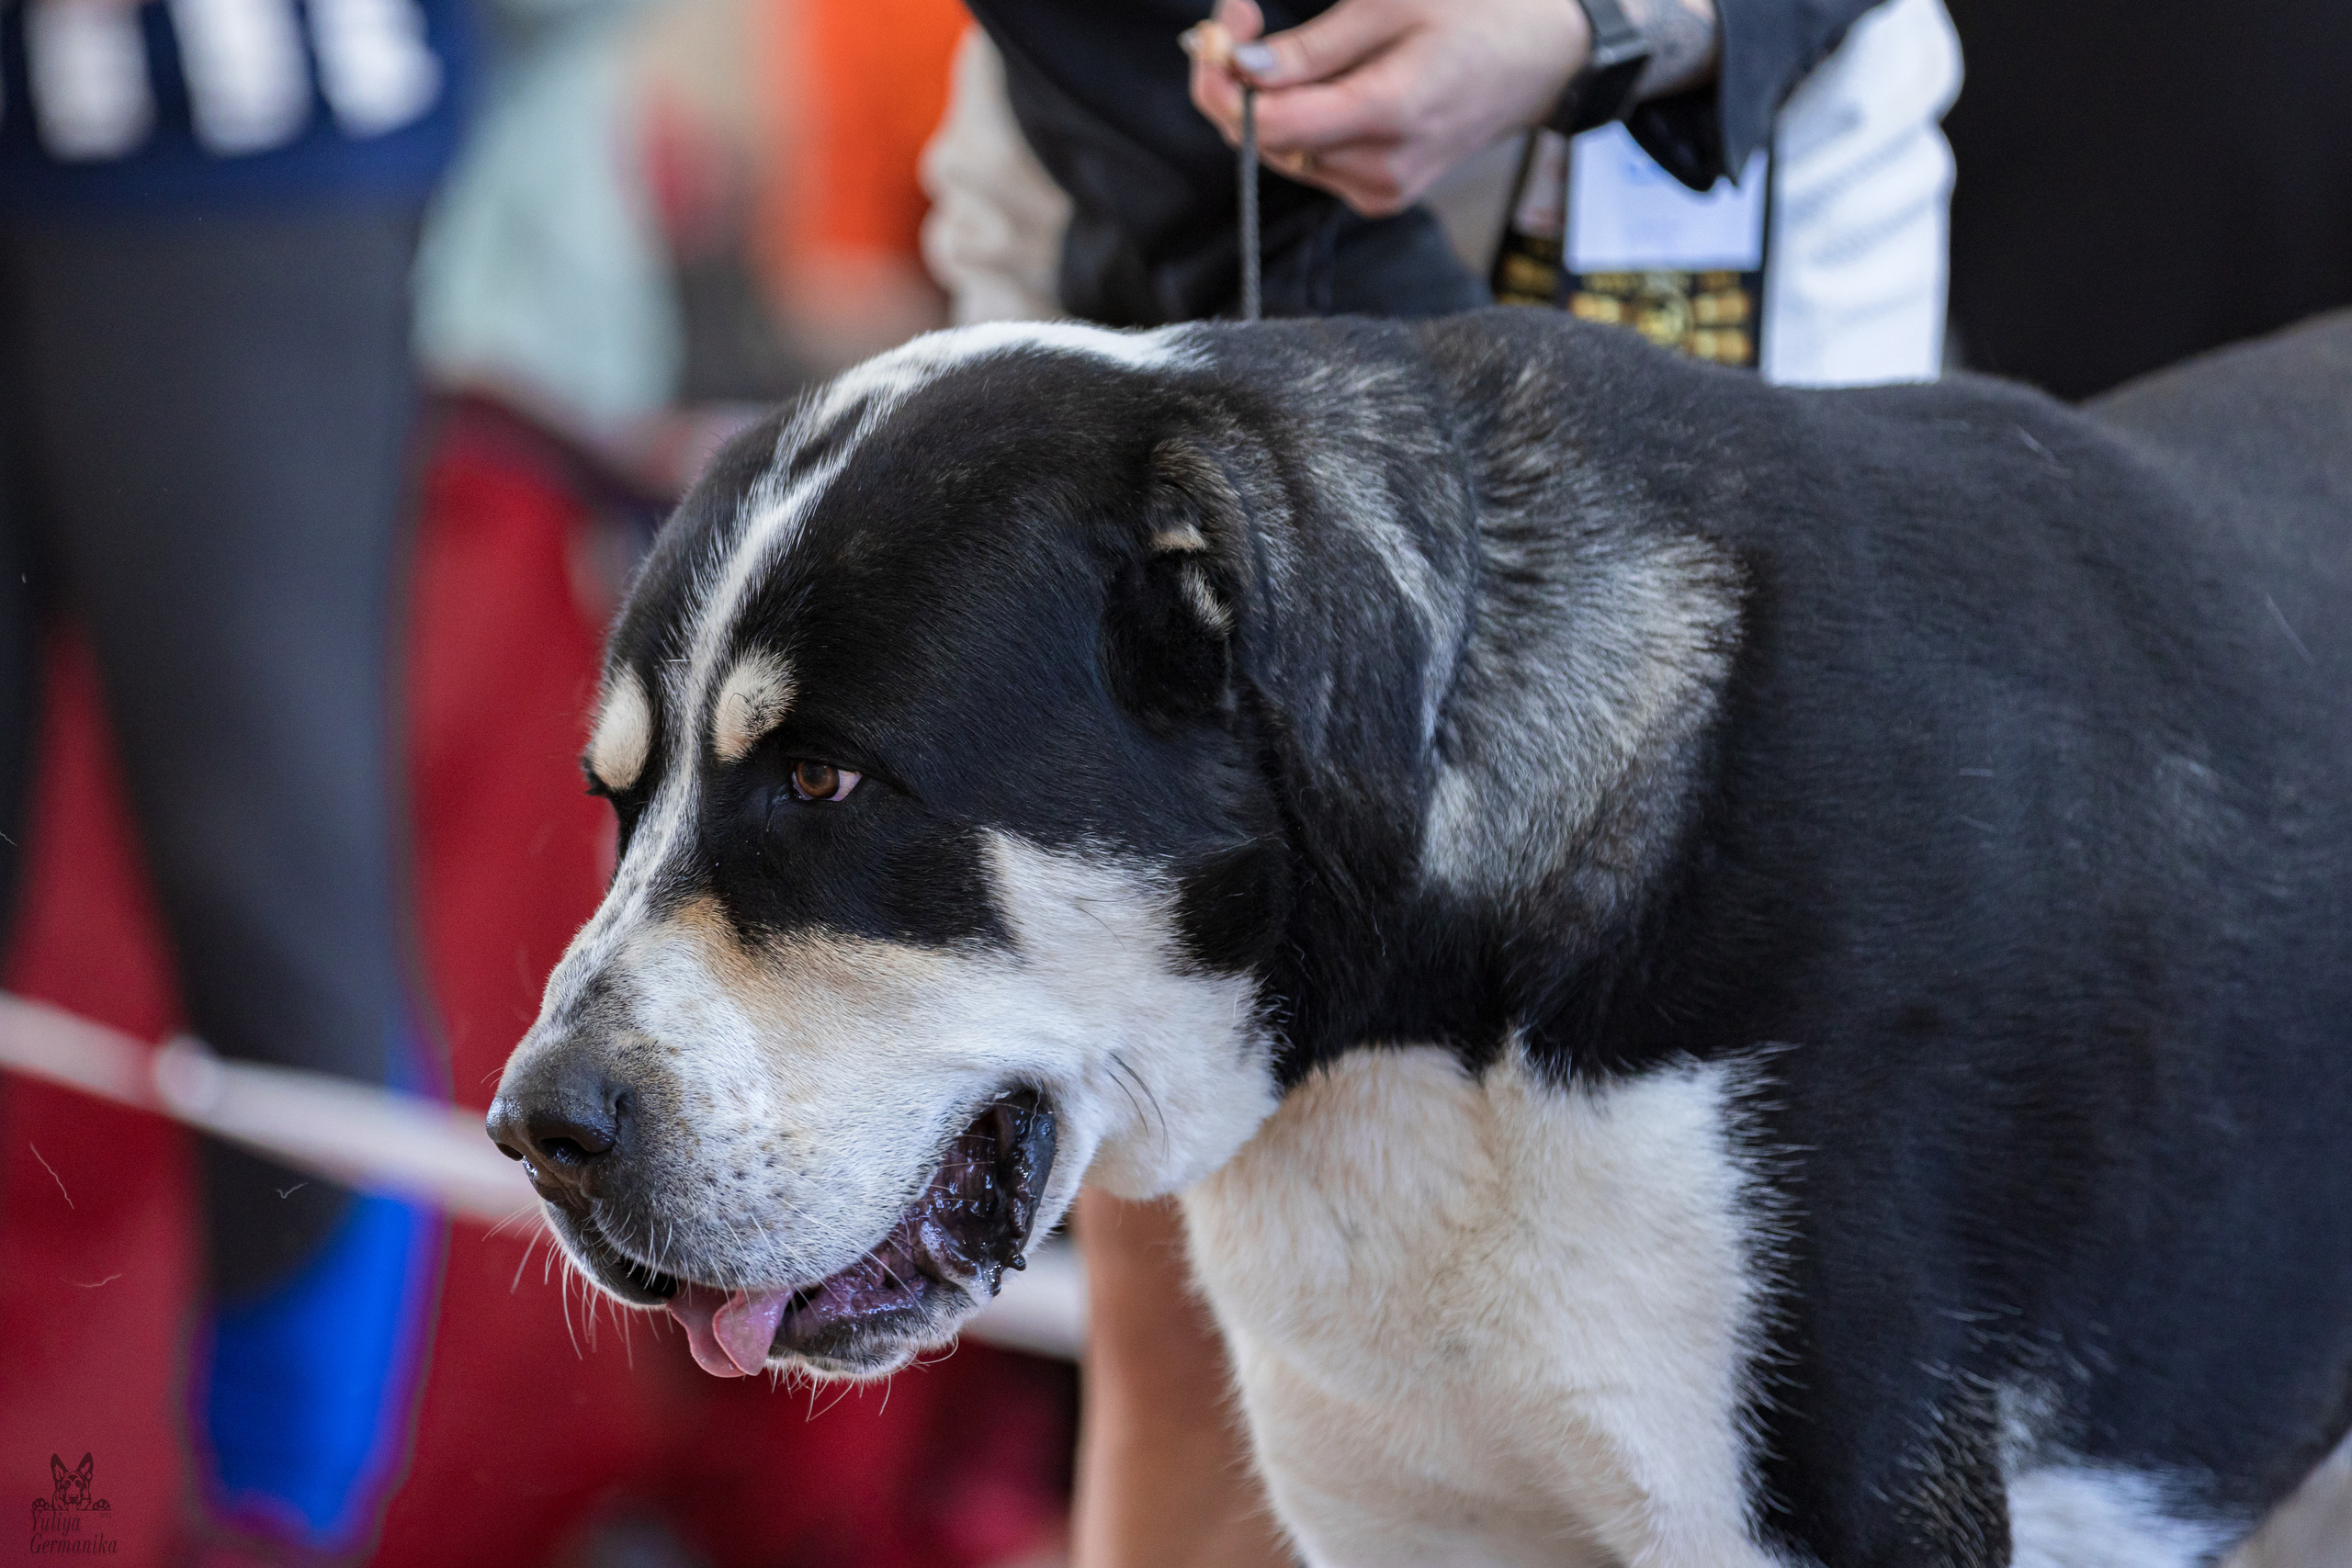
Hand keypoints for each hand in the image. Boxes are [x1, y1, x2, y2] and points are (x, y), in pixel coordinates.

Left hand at [1185, 0, 1591, 218]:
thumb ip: (1312, 47)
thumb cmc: (1478, 15)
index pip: (1268, 125)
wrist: (1542, 58)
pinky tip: (1311, 82)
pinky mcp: (1378, 194)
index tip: (1218, 30)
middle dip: (1236, 82)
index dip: (1223, 81)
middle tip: (1239, 17)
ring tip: (1274, 44)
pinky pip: (1310, 159)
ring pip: (1281, 151)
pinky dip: (1294, 120)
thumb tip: (1240, 66)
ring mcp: (1379, 190)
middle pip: (1265, 141)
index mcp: (1389, 115)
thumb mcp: (1391, 3)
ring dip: (1262, 100)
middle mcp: (1380, 169)